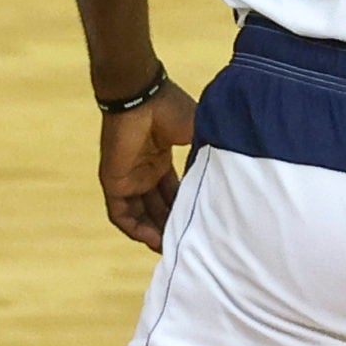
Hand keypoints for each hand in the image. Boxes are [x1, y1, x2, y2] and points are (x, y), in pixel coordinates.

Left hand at [98, 78, 198, 252]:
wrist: (143, 96)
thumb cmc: (171, 109)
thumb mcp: (199, 136)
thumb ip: (209, 158)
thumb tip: (231, 179)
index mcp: (160, 158)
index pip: (172, 192)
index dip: (183, 208)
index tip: (198, 224)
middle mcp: (144, 169)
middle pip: (157, 206)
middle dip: (170, 225)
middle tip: (187, 243)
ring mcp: (128, 176)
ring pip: (139, 214)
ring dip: (152, 233)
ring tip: (171, 249)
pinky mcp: (114, 181)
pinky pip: (120, 214)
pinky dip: (135, 229)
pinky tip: (152, 240)